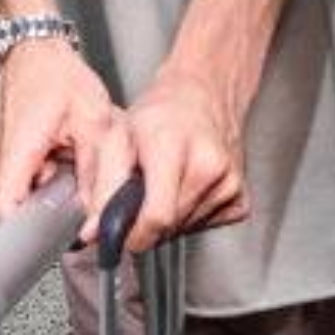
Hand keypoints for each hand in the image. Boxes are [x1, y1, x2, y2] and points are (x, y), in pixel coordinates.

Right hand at [0, 35, 129, 231]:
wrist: (32, 51)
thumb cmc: (60, 77)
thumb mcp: (99, 123)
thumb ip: (102, 176)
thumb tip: (98, 221)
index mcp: (16, 151)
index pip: (5, 213)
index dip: (29, 232)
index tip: (55, 231)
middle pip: (16, 211)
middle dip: (47, 208)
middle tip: (72, 181)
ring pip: (17, 200)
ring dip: (43, 192)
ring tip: (63, 162)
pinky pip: (15, 185)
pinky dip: (37, 180)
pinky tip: (52, 157)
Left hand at [117, 63, 248, 253]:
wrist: (202, 101)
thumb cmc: (160, 116)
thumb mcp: (117, 140)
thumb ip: (101, 188)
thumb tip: (92, 233)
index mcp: (173, 146)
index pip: (157, 216)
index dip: (131, 233)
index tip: (114, 233)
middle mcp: (209, 166)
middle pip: (167, 227)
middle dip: (141, 224)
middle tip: (134, 197)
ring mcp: (230, 185)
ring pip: (182, 231)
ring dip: (163, 221)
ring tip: (160, 187)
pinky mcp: (241, 201)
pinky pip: (202, 227)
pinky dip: (185, 218)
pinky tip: (182, 190)